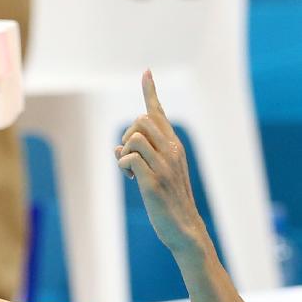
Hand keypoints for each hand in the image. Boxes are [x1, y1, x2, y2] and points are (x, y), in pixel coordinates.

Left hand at [114, 70, 206, 253]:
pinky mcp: (154, 180)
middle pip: (141, 120)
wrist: (184, 229)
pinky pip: (129, 157)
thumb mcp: (157, 175)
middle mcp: (172, 150)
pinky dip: (123, 164)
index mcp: (175, 146)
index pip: (160, 113)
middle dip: (127, 134)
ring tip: (129, 170)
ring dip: (124, 150)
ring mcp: (164, 164)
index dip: (150, 92)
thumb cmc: (169, 203)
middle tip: (128, 156)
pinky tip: (130, 178)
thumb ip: (141, 158)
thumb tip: (116, 147)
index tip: (146, 73)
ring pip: (134, 136)